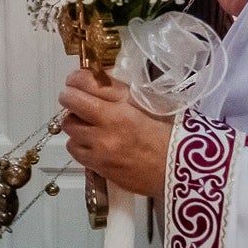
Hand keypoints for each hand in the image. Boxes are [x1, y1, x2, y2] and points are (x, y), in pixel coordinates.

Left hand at [56, 70, 172, 200]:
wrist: (178, 169)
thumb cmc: (168, 132)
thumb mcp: (146, 102)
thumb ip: (117, 90)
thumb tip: (95, 78)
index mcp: (119, 110)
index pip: (83, 86)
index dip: (75, 81)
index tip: (75, 82)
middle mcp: (105, 130)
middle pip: (70, 108)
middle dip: (73, 102)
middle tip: (81, 103)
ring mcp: (100, 151)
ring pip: (70, 130)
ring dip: (77, 124)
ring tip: (90, 124)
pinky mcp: (99, 168)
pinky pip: (76, 152)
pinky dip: (80, 144)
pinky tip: (93, 143)